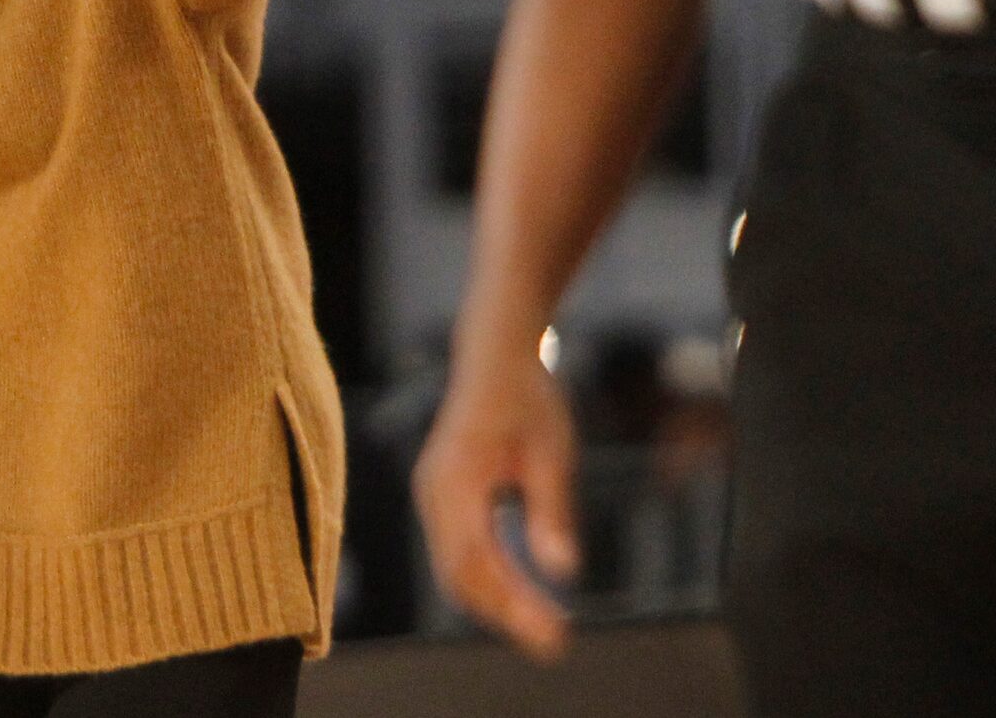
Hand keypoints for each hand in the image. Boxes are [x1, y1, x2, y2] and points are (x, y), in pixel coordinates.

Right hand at [412, 337, 580, 661]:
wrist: (494, 354)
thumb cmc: (527, 397)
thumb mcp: (551, 451)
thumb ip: (551, 511)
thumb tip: (564, 571)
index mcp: (456, 477)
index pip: (475, 560)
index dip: (511, 604)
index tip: (552, 633)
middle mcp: (433, 491)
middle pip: (458, 574)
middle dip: (504, 613)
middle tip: (554, 642)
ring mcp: (431, 494)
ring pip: (453, 568)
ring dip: (495, 601)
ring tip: (543, 627)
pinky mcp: (440, 497)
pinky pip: (456, 551)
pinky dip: (486, 579)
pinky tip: (522, 594)